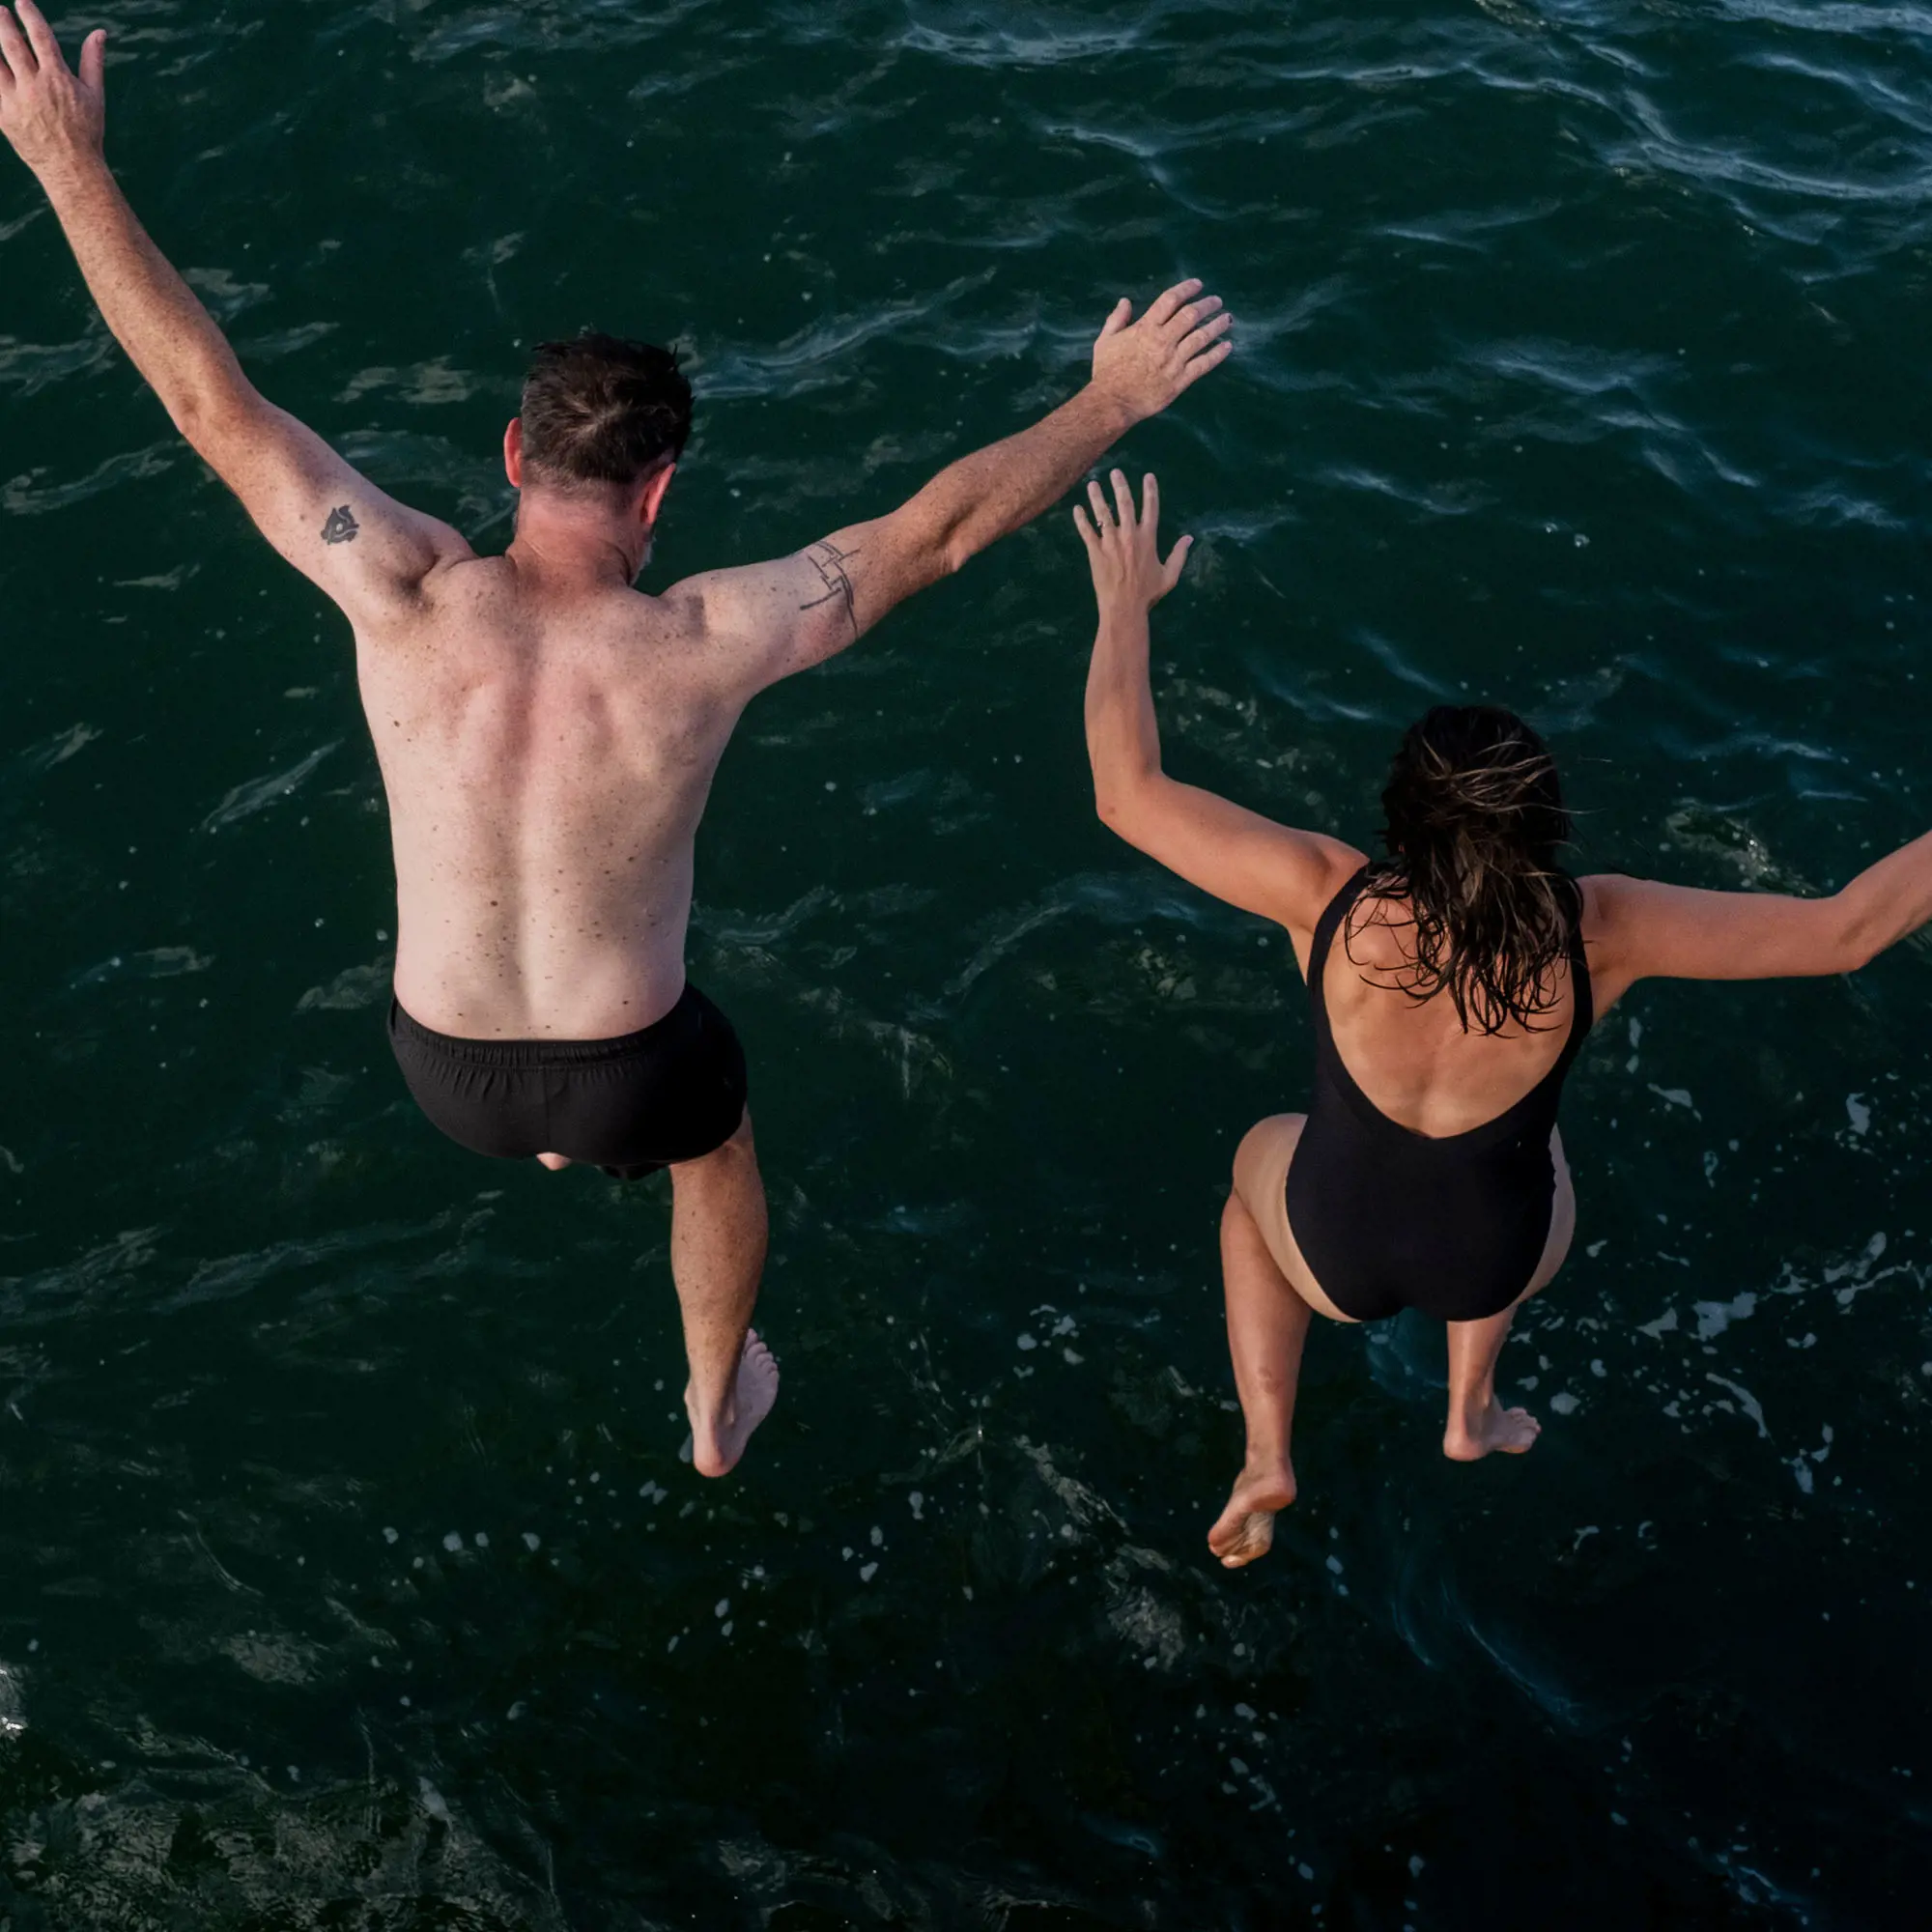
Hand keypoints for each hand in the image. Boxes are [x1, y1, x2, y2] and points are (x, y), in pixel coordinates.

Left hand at [0, 2, 105, 177]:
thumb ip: (92, 60)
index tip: (22, 2)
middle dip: (2, 22)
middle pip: (11, 43)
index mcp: (58, 78)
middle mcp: (34, 86)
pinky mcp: (2, 114)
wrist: (71, 168)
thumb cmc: (86, 131)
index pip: (39, 36)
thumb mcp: (94, 95)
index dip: (29, 15)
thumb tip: (99, 32)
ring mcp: (15, 100)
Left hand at [1074, 469, 1191, 613]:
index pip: (1150, 508)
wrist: (1124, 608)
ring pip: (1103, 514)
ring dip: (1097, 498)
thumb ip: (1179, 555)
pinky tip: (1076, 509)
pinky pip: (1086, 532)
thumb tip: (1189, 538)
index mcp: (1148, 539)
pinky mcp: (1095, 552)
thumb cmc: (1148, 594)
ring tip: (1092, 484)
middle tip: (1115, 472)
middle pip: (1125, 504)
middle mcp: (1129, 536)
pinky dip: (1081, 520)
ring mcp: (1110, 543)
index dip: (1150, 491)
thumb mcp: (1169, 576)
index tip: (1147, 476)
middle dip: (1120, 486)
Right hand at [1089, 279, 1232, 423]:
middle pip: (1191, 315)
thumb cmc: (1106, 372)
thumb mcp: (1105, 340)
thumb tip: (1125, 301)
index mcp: (1145, 328)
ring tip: (1226, 319)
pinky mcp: (1180, 380)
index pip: (1170, 300)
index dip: (1186, 289)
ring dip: (1216, 325)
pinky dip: (1218, 354)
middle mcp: (1163, 341)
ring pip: (1201, 337)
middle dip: (1207, 305)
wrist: (1112, 403)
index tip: (1198, 284)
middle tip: (1216, 301)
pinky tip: (1227, 346)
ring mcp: (1174, 361)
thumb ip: (1116, 319)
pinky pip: (1204, 364)